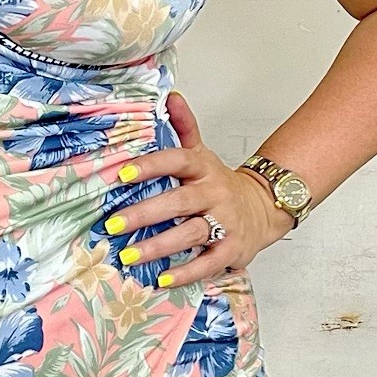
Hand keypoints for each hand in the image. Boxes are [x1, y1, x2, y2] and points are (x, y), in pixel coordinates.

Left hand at [103, 90, 293, 287]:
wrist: (264, 208)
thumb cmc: (219, 184)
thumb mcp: (202, 153)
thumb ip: (185, 127)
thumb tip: (171, 96)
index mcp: (203, 168)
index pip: (176, 161)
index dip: (150, 167)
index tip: (122, 175)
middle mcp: (214, 194)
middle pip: (178, 202)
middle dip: (144, 213)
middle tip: (113, 225)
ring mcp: (225, 222)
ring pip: (190, 233)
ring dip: (159, 246)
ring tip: (130, 256)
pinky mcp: (232, 249)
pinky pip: (208, 262)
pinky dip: (186, 272)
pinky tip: (163, 279)